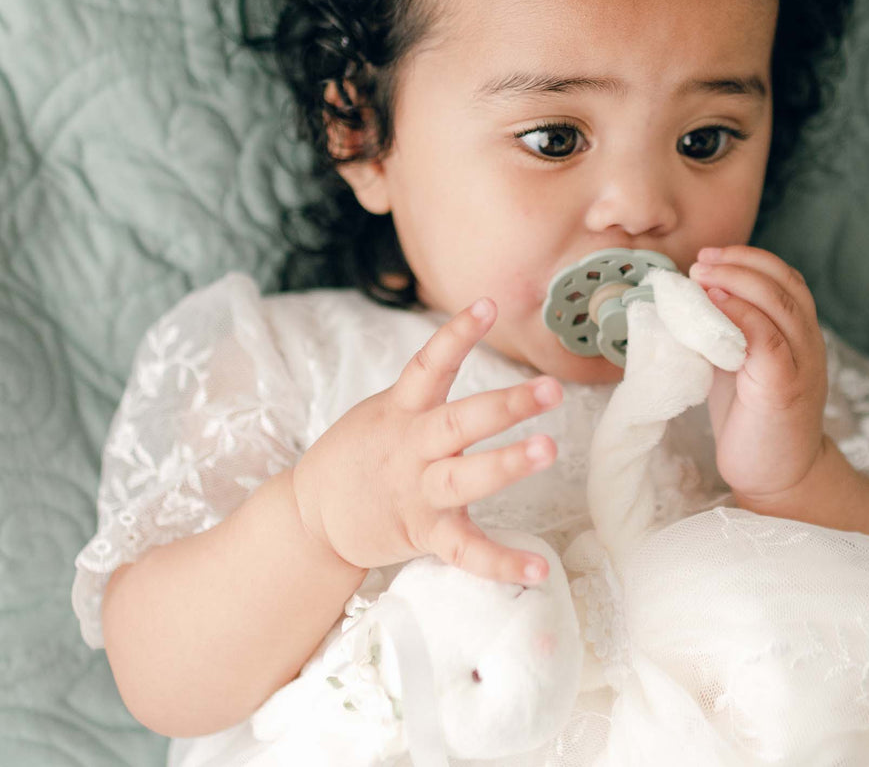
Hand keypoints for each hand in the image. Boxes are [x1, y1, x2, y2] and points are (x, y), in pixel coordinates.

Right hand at [292, 298, 560, 586]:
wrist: (311, 517)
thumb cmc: (360, 453)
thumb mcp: (384, 409)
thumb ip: (424, 385)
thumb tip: (462, 340)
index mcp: (402, 410)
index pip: (430, 363)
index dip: (457, 333)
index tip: (489, 305)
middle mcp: (412, 447)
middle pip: (460, 421)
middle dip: (505, 405)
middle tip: (550, 389)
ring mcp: (417, 492)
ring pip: (465, 477)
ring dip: (506, 464)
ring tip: (547, 450)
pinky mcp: (423, 534)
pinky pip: (464, 551)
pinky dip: (500, 563)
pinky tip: (538, 570)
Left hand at [689, 245, 827, 499]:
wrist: (779, 478)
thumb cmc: (752, 419)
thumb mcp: (737, 362)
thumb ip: (725, 330)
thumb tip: (685, 298)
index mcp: (798, 333)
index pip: (785, 279)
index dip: (750, 259)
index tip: (711, 254)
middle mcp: (807, 343)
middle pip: (785, 284)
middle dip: (740, 263)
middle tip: (701, 260)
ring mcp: (801, 365)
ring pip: (780, 305)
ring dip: (737, 282)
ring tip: (701, 274)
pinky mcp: (785, 388)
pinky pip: (768, 341)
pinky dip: (740, 316)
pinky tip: (712, 307)